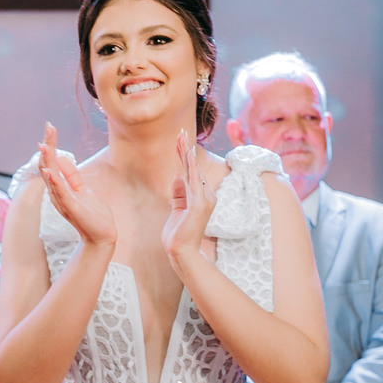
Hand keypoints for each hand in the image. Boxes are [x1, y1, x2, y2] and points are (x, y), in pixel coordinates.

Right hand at [37, 122, 114, 246]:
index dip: (51, 145)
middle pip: (48, 166)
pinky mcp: (72, 208)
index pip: (52, 162)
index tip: (50, 127)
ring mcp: (63, 201)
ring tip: (44, 145)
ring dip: (47, 161)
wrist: (102, 236)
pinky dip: (55, 181)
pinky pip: (61, 193)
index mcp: (60, 188)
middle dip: (48, 147)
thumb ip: (71, 176)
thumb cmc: (93, 215)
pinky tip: (50, 171)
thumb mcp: (82, 189)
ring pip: (51, 178)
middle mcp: (57, 193)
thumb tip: (61, 158)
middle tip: (48, 128)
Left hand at [162, 129, 214, 270]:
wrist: (181, 252)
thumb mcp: (176, 209)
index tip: (179, 139)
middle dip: (185, 148)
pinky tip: (187, 155)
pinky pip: (194, 181)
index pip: (190, 171)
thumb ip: (178, 193)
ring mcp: (204, 199)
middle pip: (193, 167)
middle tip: (180, 131)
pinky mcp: (200, 204)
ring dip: (186, 152)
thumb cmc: (178, 234)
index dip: (184, 155)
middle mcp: (206, 195)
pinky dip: (191, 167)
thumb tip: (177, 176)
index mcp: (200, 196)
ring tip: (181, 136)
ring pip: (193, 170)